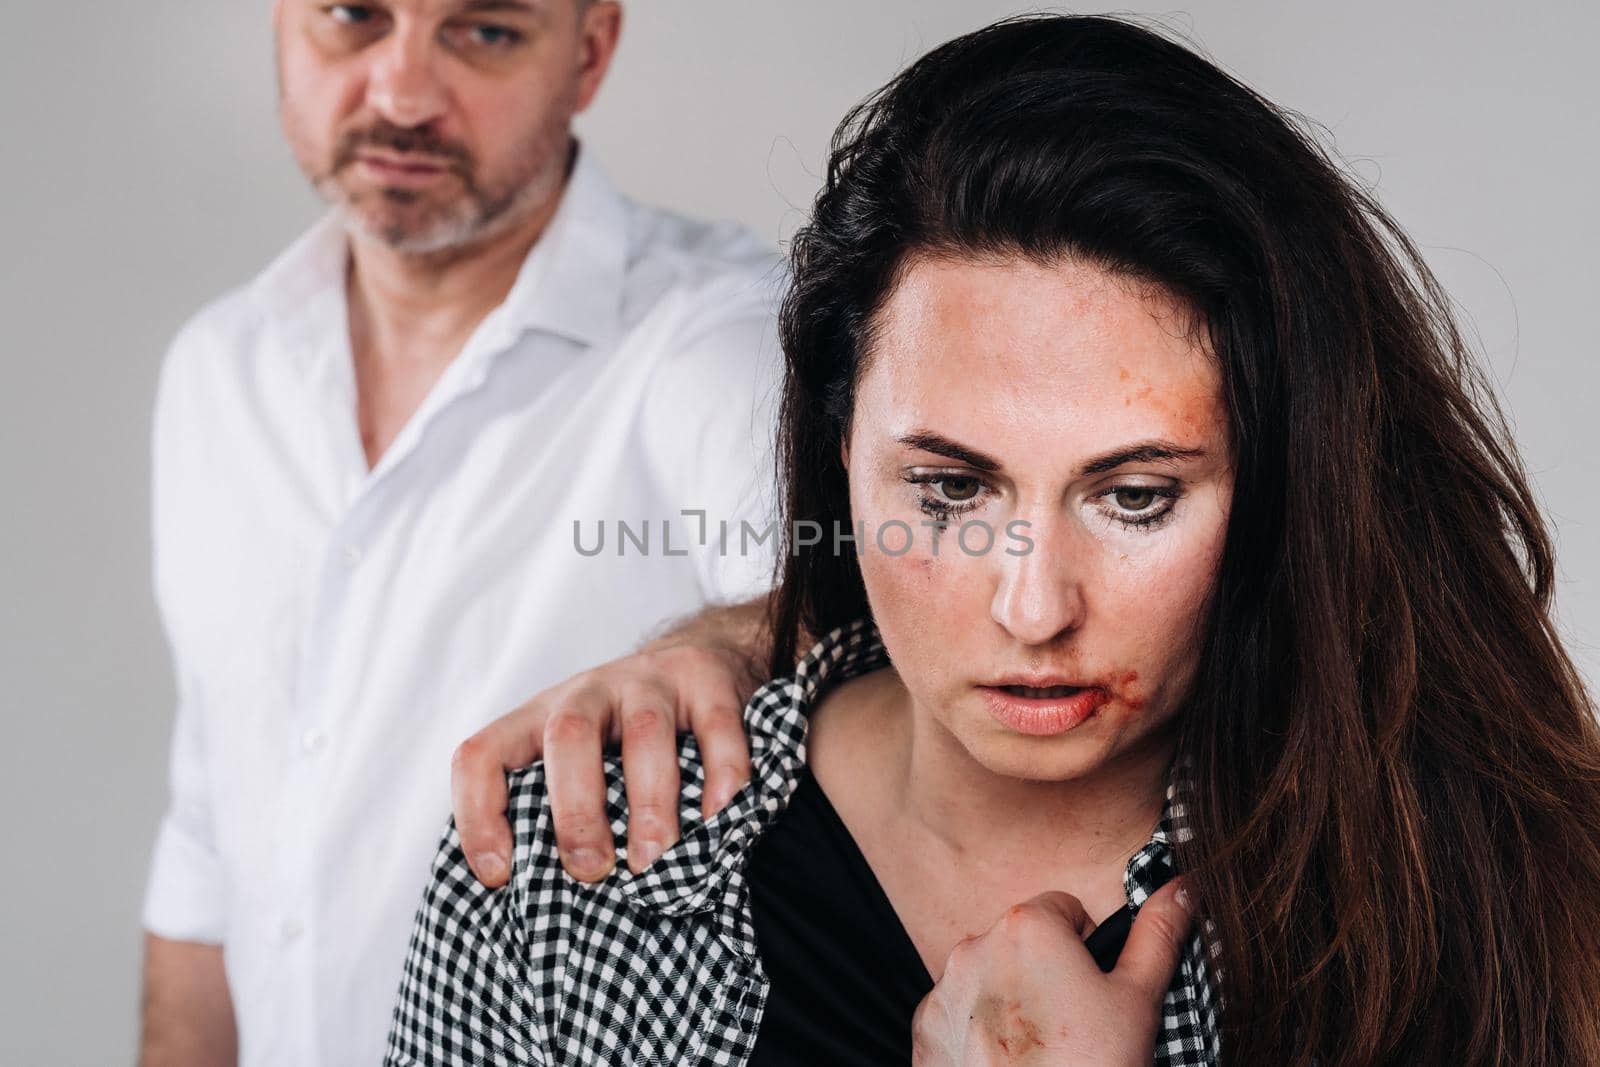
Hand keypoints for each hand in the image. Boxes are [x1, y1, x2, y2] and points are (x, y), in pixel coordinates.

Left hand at [451, 637, 760, 885]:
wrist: (698, 658)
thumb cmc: (621, 742)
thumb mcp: (575, 767)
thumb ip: (551, 816)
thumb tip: (536, 909)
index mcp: (538, 720)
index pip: (483, 755)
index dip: (479, 814)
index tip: (500, 876)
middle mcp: (588, 693)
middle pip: (567, 737)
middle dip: (576, 811)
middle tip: (591, 870)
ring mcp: (650, 682)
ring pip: (645, 733)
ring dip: (649, 805)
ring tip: (654, 862)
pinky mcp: (707, 681)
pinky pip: (716, 726)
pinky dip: (721, 775)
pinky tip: (720, 818)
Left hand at [911, 878, 1193, 1065]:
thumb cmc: (1093, 1065)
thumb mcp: (1138, 1000)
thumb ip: (1157, 936)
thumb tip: (1182, 887)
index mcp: (1028, 926)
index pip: (1063, 909)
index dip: (1086, 947)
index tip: (1094, 989)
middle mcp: (975, 947)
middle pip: (1022, 943)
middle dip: (1046, 972)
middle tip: (1074, 1024)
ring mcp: (943, 991)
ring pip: (988, 978)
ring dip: (1010, 1000)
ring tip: (1042, 1049)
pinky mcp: (926, 1032)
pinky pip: (956, 1015)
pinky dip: (977, 1033)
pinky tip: (1007, 1063)